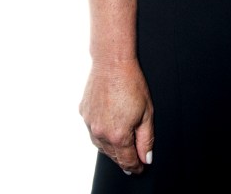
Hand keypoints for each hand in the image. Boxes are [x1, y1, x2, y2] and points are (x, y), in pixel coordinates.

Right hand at [79, 60, 153, 174]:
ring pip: (101, 145)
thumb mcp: (147, 113)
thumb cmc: (131, 83)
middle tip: (134, 158)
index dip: (136, 167)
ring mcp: (89, 123)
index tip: (141, 168)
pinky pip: (92, 129)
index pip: (127, 161)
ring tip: (121, 144)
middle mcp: (100, 133)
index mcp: (118, 135)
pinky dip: (101, 132)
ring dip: (111, 147)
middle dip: (125, 158)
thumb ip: (146, 139)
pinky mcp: (83, 112)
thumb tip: (146, 158)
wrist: (112, 61)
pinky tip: (109, 125)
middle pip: (113, 155)